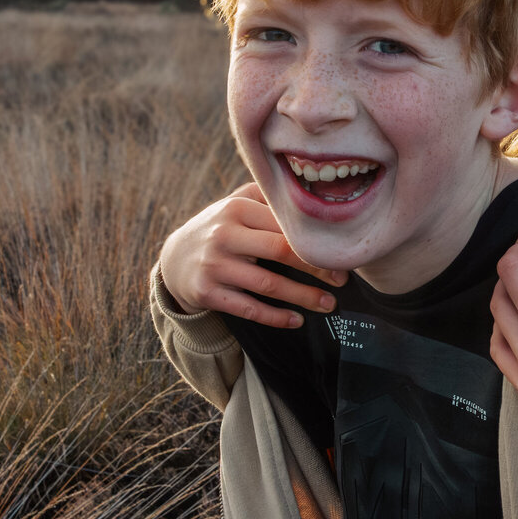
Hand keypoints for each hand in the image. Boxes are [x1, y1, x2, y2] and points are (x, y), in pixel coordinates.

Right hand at [158, 182, 346, 327]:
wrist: (174, 258)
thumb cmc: (221, 228)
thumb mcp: (237, 204)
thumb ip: (269, 198)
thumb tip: (318, 198)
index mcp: (237, 208)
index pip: (286, 225)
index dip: (317, 240)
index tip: (343, 253)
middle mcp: (224, 235)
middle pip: (281, 252)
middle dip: (317, 267)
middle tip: (343, 280)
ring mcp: (214, 265)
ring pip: (269, 285)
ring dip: (304, 296)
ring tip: (329, 304)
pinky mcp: (207, 293)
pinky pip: (249, 308)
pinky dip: (276, 317)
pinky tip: (297, 320)